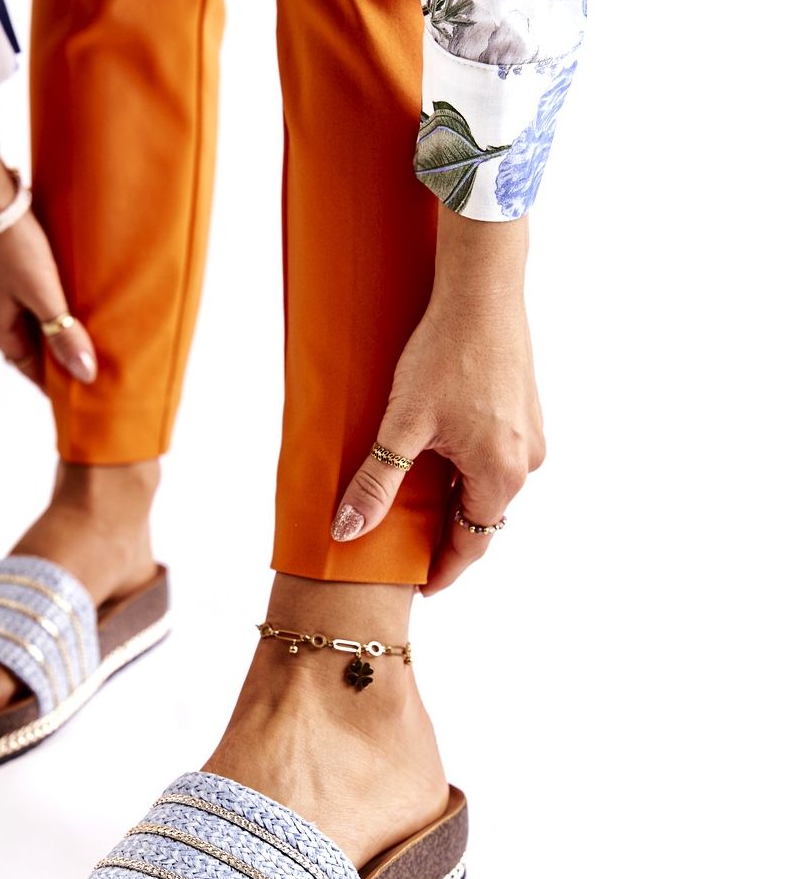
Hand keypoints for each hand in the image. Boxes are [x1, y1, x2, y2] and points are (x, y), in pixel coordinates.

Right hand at [0, 206, 97, 388]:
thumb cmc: (10, 243)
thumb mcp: (43, 293)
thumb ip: (64, 333)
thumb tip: (84, 375)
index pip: (30, 369)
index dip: (55, 382)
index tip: (81, 392)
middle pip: (29, 347)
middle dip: (57, 355)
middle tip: (93, 362)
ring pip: (27, 322)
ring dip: (53, 328)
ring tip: (87, 332)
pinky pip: (25, 299)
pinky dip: (46, 305)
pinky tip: (67, 298)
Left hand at [331, 211, 544, 593]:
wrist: (481, 290)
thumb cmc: (445, 353)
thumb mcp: (401, 425)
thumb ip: (376, 483)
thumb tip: (348, 530)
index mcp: (501, 474)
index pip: (472, 544)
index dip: (444, 570)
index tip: (420, 588)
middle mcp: (525, 460)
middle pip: (482, 517)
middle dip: (447, 538)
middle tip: (410, 553)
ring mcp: (529, 435)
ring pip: (487, 487)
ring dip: (455, 501)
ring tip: (417, 510)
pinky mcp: (524, 412)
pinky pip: (493, 459)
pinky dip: (465, 472)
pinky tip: (436, 463)